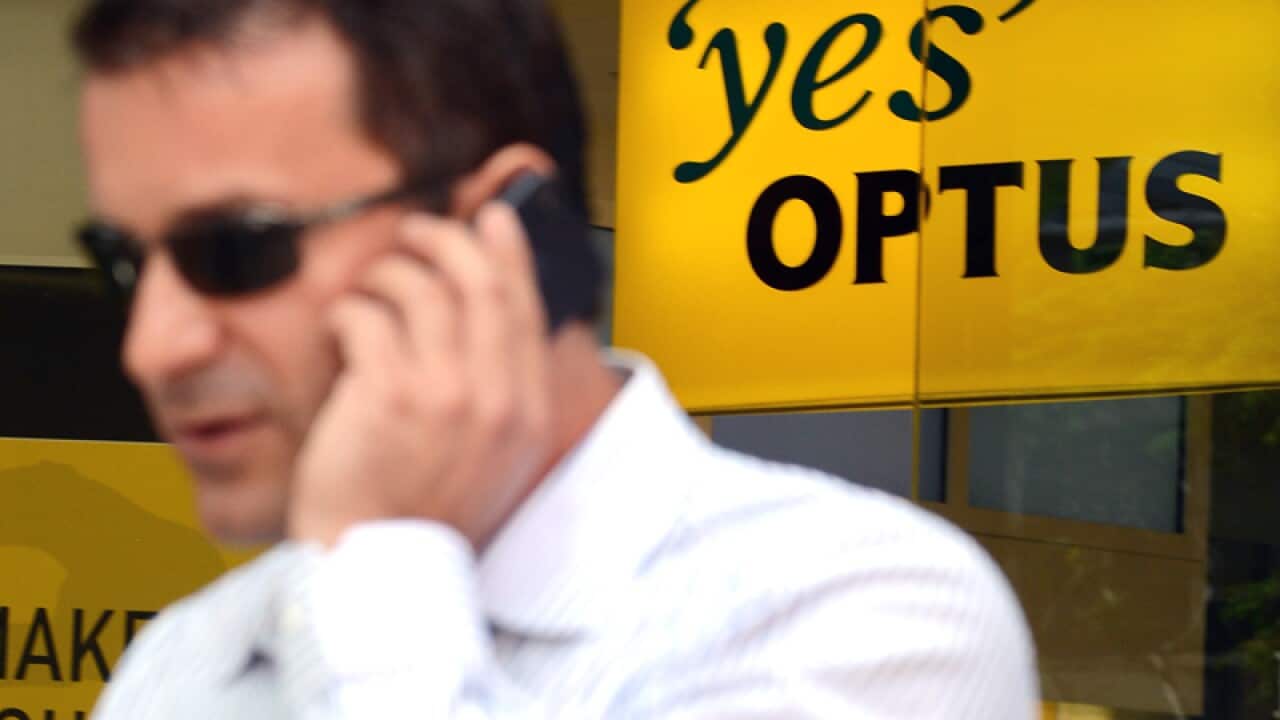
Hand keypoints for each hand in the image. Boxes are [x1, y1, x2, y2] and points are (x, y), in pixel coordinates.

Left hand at [289, 203, 552, 548]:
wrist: (381, 566)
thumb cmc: (425, 511)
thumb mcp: (496, 458)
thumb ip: (503, 392)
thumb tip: (489, 320)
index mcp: (528, 410)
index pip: (526, 305)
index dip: (507, 250)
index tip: (490, 218)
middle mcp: (496, 395)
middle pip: (479, 281)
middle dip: (445, 238)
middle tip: (415, 230)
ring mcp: (445, 393)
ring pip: (421, 289)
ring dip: (387, 273)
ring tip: (369, 287)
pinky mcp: (387, 394)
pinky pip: (367, 317)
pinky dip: (347, 311)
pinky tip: (339, 327)